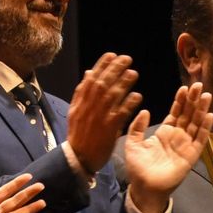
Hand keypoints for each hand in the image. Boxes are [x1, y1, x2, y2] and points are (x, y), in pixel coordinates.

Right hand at [66, 53, 140, 172]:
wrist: (79, 158)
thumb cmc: (79, 134)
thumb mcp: (75, 110)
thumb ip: (82, 92)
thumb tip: (89, 72)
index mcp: (80, 102)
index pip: (91, 78)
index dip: (102, 65)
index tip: (112, 55)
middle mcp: (89, 107)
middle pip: (102, 83)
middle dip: (114, 69)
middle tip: (127, 59)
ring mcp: (99, 118)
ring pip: (112, 96)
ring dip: (123, 83)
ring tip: (133, 73)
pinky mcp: (109, 129)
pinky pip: (120, 113)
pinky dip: (129, 103)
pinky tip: (137, 96)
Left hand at [123, 82, 212, 212]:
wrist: (144, 188)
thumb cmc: (138, 168)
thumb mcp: (133, 143)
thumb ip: (137, 127)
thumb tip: (144, 110)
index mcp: (164, 132)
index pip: (175, 112)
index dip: (180, 100)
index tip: (184, 87)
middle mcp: (177, 137)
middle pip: (188, 115)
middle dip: (193, 100)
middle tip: (198, 85)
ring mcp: (186, 146)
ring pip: (196, 124)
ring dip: (201, 109)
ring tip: (206, 95)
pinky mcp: (191, 156)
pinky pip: (200, 140)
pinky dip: (205, 128)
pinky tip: (209, 115)